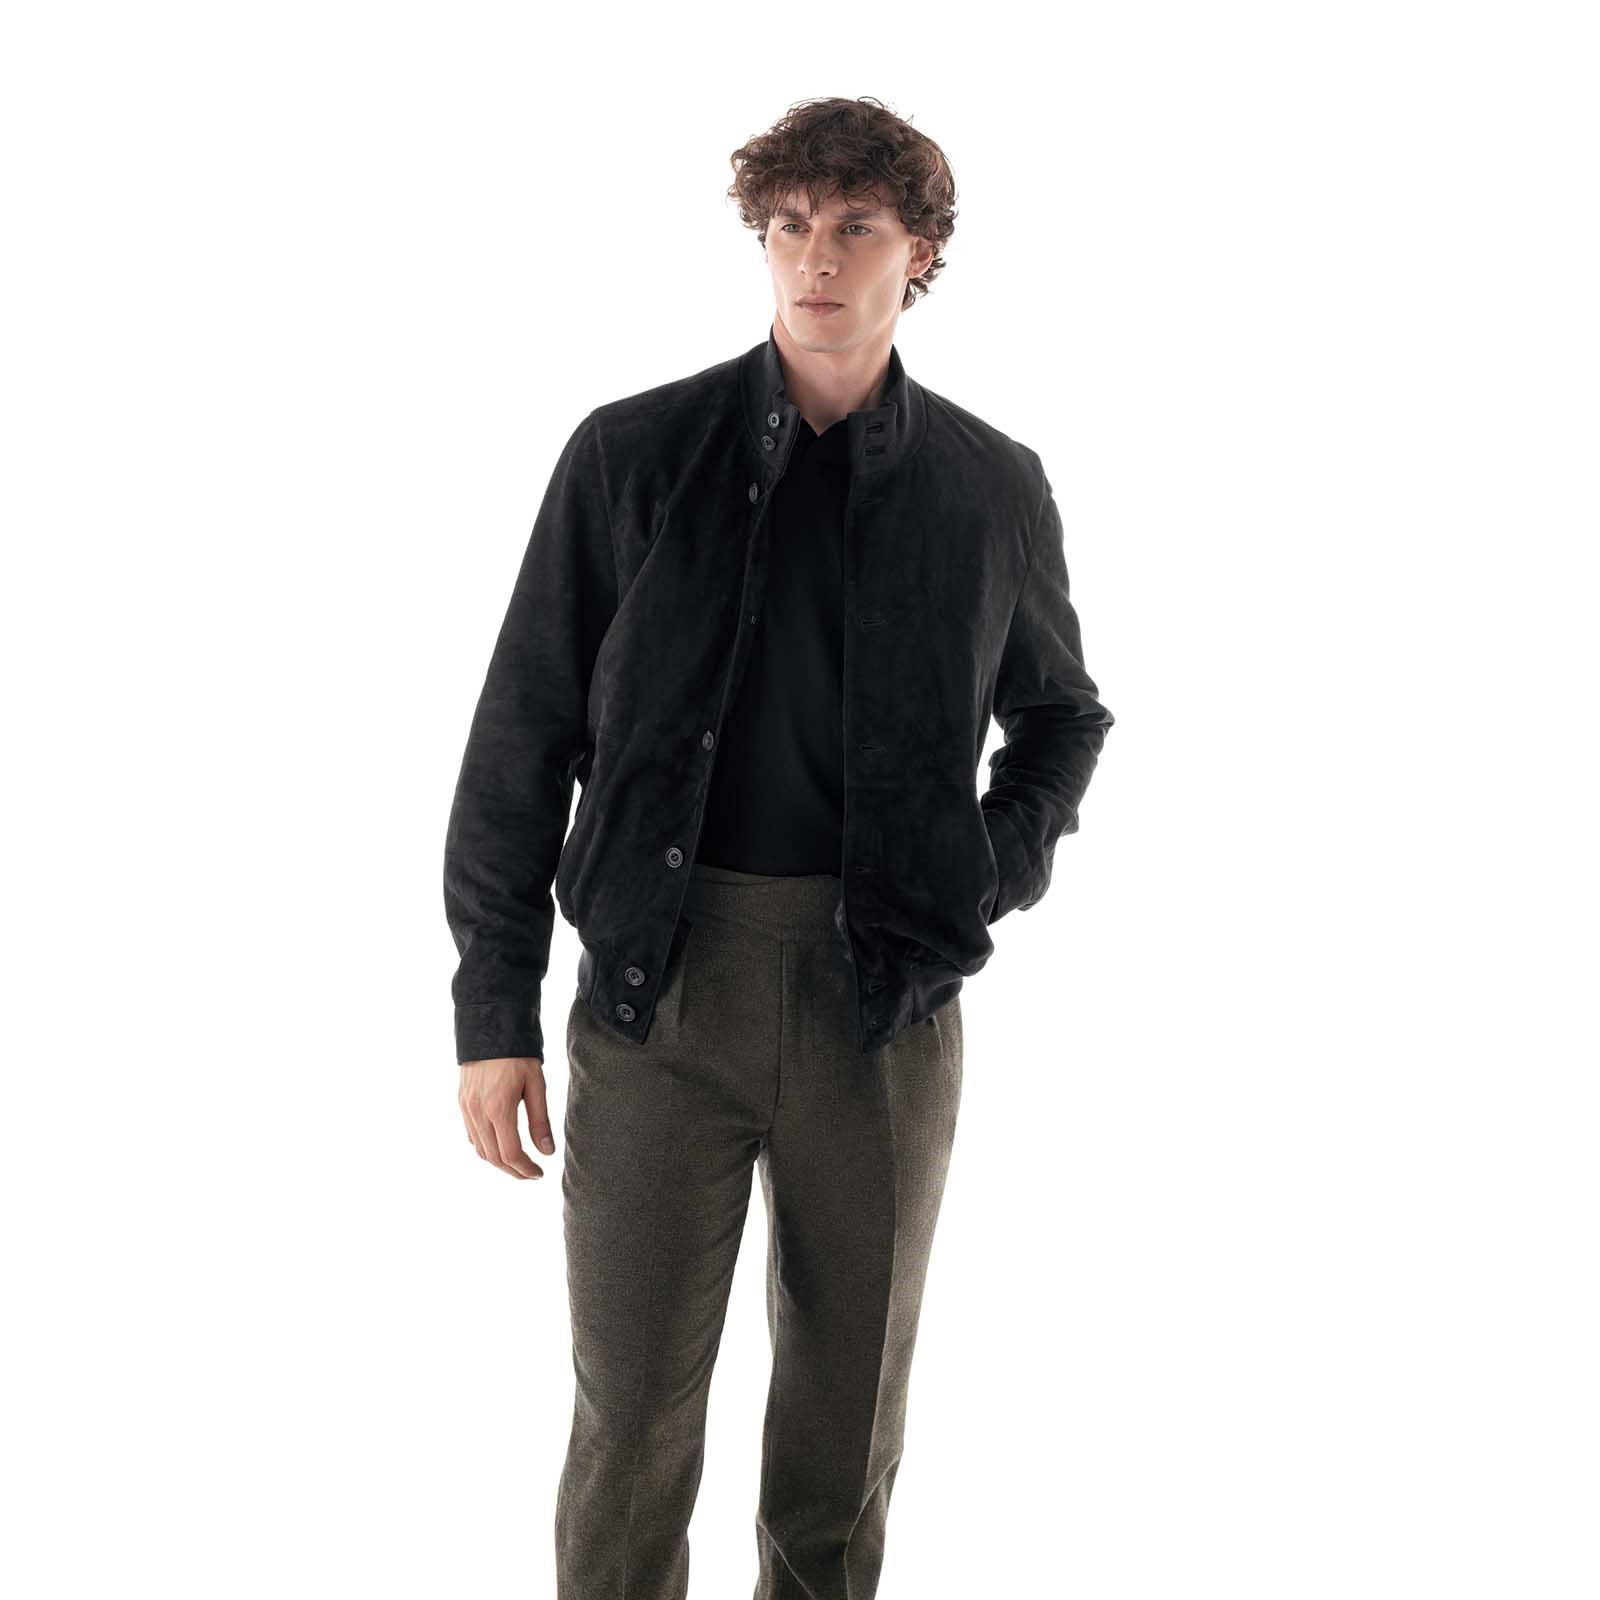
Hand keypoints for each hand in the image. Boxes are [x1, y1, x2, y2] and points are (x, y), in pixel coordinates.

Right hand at [459, 1057, 556, 1178]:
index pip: (511, 1154)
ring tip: (518, 1164)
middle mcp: (478, 1112)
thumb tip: (547, 1152)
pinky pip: (472, 1135)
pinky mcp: (462, 1103)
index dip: (525, 1169)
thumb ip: (540, 1121)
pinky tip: (500, 1145)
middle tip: (531, 1174)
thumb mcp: (536, 1085)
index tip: (539, 1173)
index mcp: (499, 1109)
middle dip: (513, 1171)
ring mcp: (466, 1109)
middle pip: (494, 1157)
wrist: (490, 1027)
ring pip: (480, 1149)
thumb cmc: (518, 1054)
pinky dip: (486, 1147)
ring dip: (499, 1162)